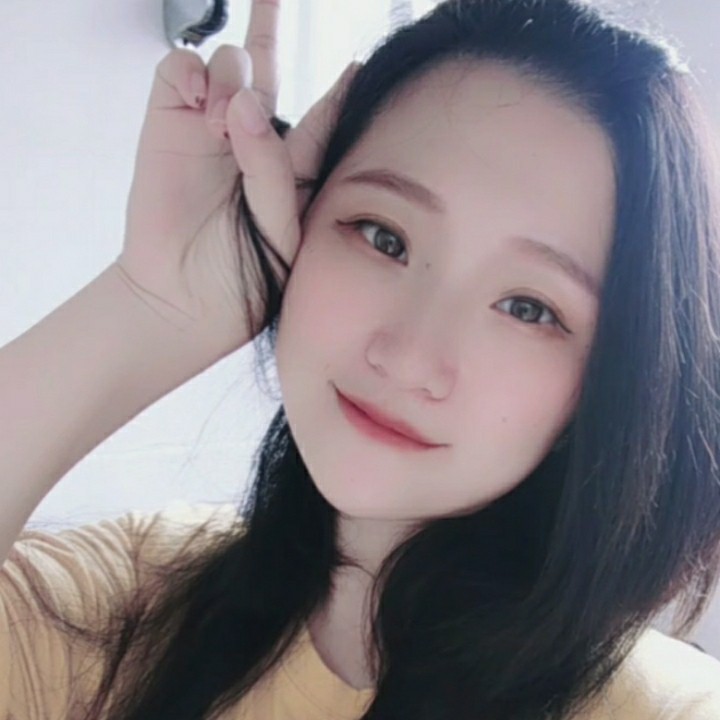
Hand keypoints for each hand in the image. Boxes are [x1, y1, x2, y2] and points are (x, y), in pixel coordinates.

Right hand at [118, 0, 358, 358]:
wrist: (182, 300)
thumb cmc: (242, 274)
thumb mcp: (280, 227)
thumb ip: (272, 167)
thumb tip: (245, 101)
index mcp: (290, 167)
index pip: (319, 116)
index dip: (337, 88)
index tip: (358, 65)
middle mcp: (251, 140)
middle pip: (265, 68)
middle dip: (267, 26)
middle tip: (271, 3)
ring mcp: (209, 129)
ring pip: (228, 65)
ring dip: (233, 80)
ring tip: (223, 125)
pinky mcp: (168, 124)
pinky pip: (179, 70)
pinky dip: (190, 71)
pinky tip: (200, 102)